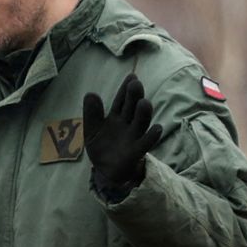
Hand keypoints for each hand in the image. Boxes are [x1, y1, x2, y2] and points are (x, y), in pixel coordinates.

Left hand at [83, 74, 161, 201]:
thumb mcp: (92, 130)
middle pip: (132, 107)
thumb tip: (90, 93)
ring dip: (143, 113)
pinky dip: (151, 136)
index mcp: (116, 116)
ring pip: (141, 122)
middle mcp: (127, 124)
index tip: (131, 76)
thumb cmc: (102, 147)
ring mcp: (133, 136)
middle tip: (135, 84)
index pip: (122, 100)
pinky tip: (156, 128)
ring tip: (144, 103)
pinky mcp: (136, 151)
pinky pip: (146, 143)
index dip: (125, 89)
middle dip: (134, 96)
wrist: (105, 170)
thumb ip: (91, 114)